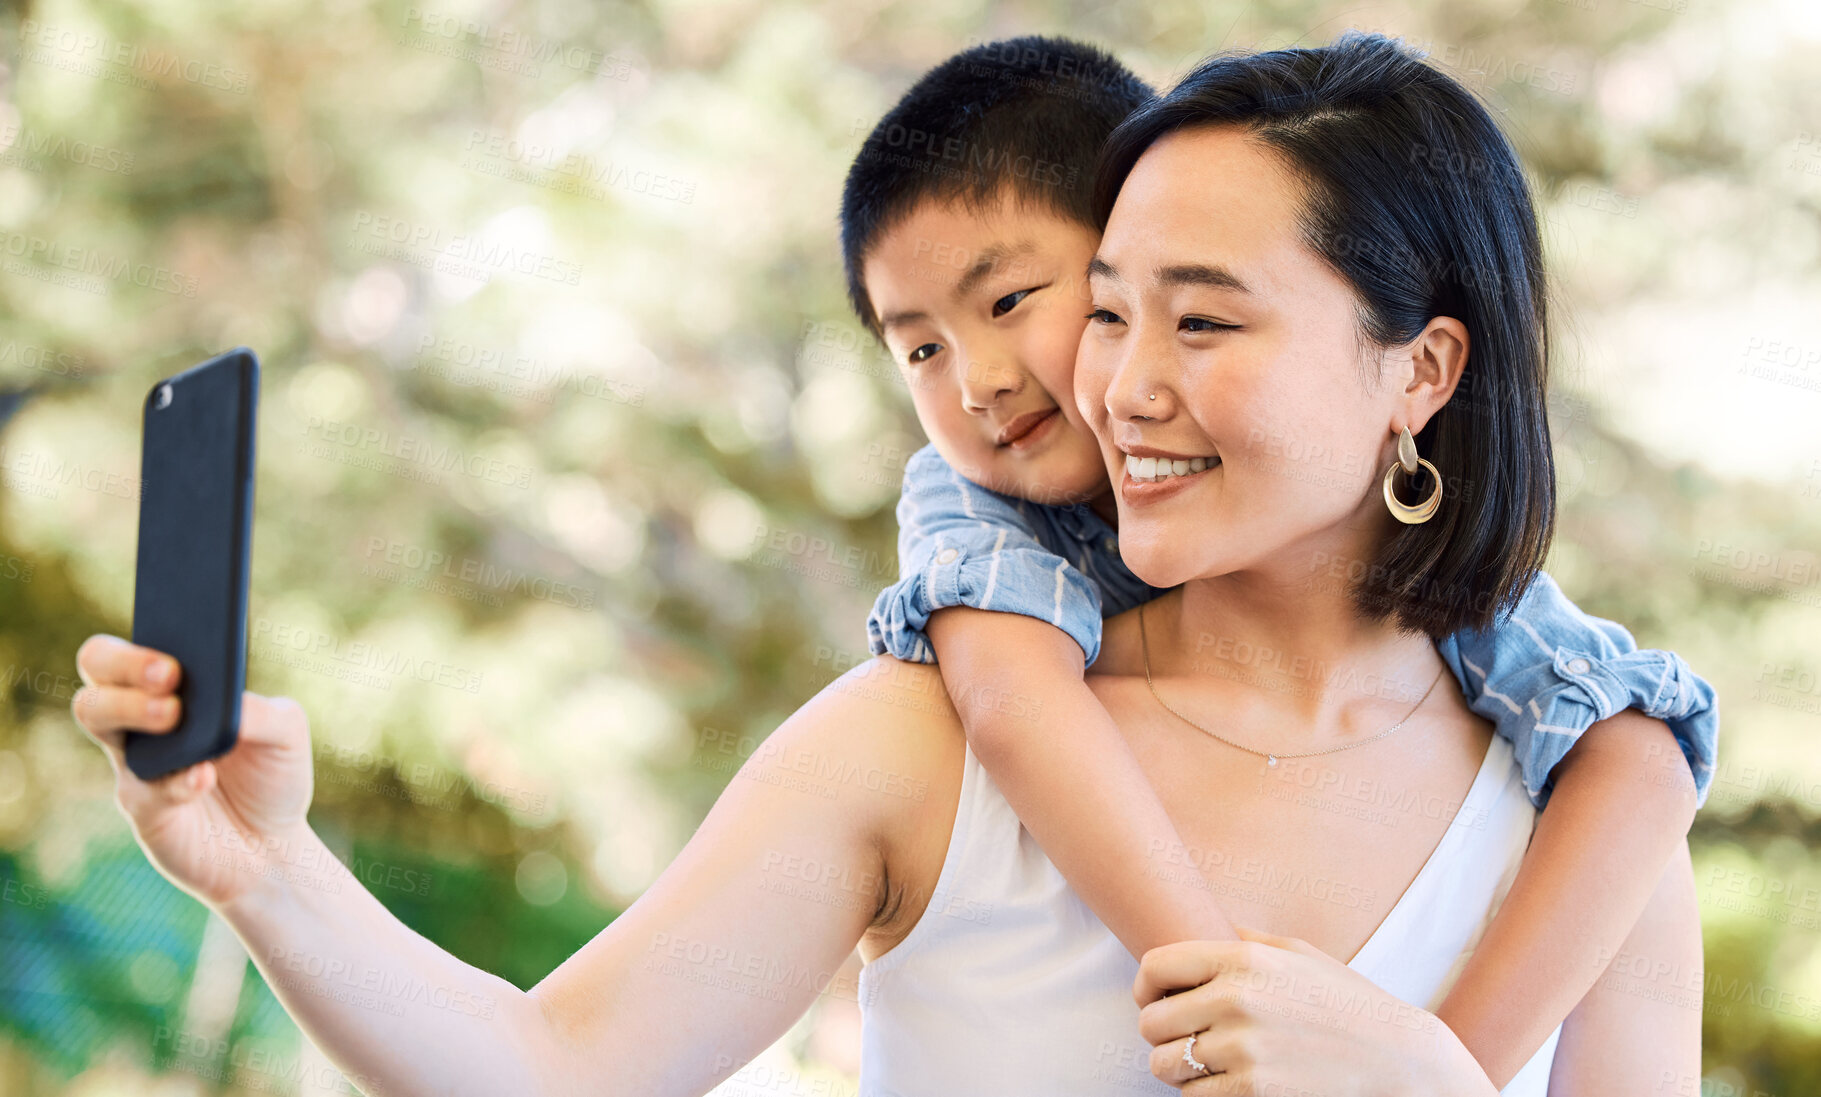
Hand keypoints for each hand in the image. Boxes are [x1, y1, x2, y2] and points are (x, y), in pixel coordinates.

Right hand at [72, 634, 317, 909]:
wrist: (272, 847)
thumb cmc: (273, 775)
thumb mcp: (287, 734)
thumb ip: (261, 712)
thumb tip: (230, 701)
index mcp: (176, 688)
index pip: (134, 646)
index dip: (141, 640)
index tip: (173, 647)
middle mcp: (142, 716)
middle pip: (97, 670)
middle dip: (124, 663)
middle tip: (170, 676)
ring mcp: (135, 761)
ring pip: (95, 715)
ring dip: (132, 708)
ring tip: (174, 716)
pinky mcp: (143, 808)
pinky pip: (144, 786)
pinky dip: (176, 779)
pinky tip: (204, 777)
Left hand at [1134, 925, 1488, 1095]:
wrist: (1399, 1060)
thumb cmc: (1348, 1003)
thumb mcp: (1300, 953)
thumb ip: (1246, 938)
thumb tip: (1206, 926)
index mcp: (1245, 957)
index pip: (1155, 965)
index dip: (1144, 986)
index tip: (1153, 999)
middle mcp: (1238, 999)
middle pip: (1152, 1022)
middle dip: (1161, 1034)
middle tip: (1183, 1038)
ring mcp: (1245, 1049)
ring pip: (1165, 1066)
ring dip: (1178, 1069)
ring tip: (1205, 1064)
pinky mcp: (1255, 1091)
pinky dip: (1201, 1095)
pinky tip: (1227, 1085)